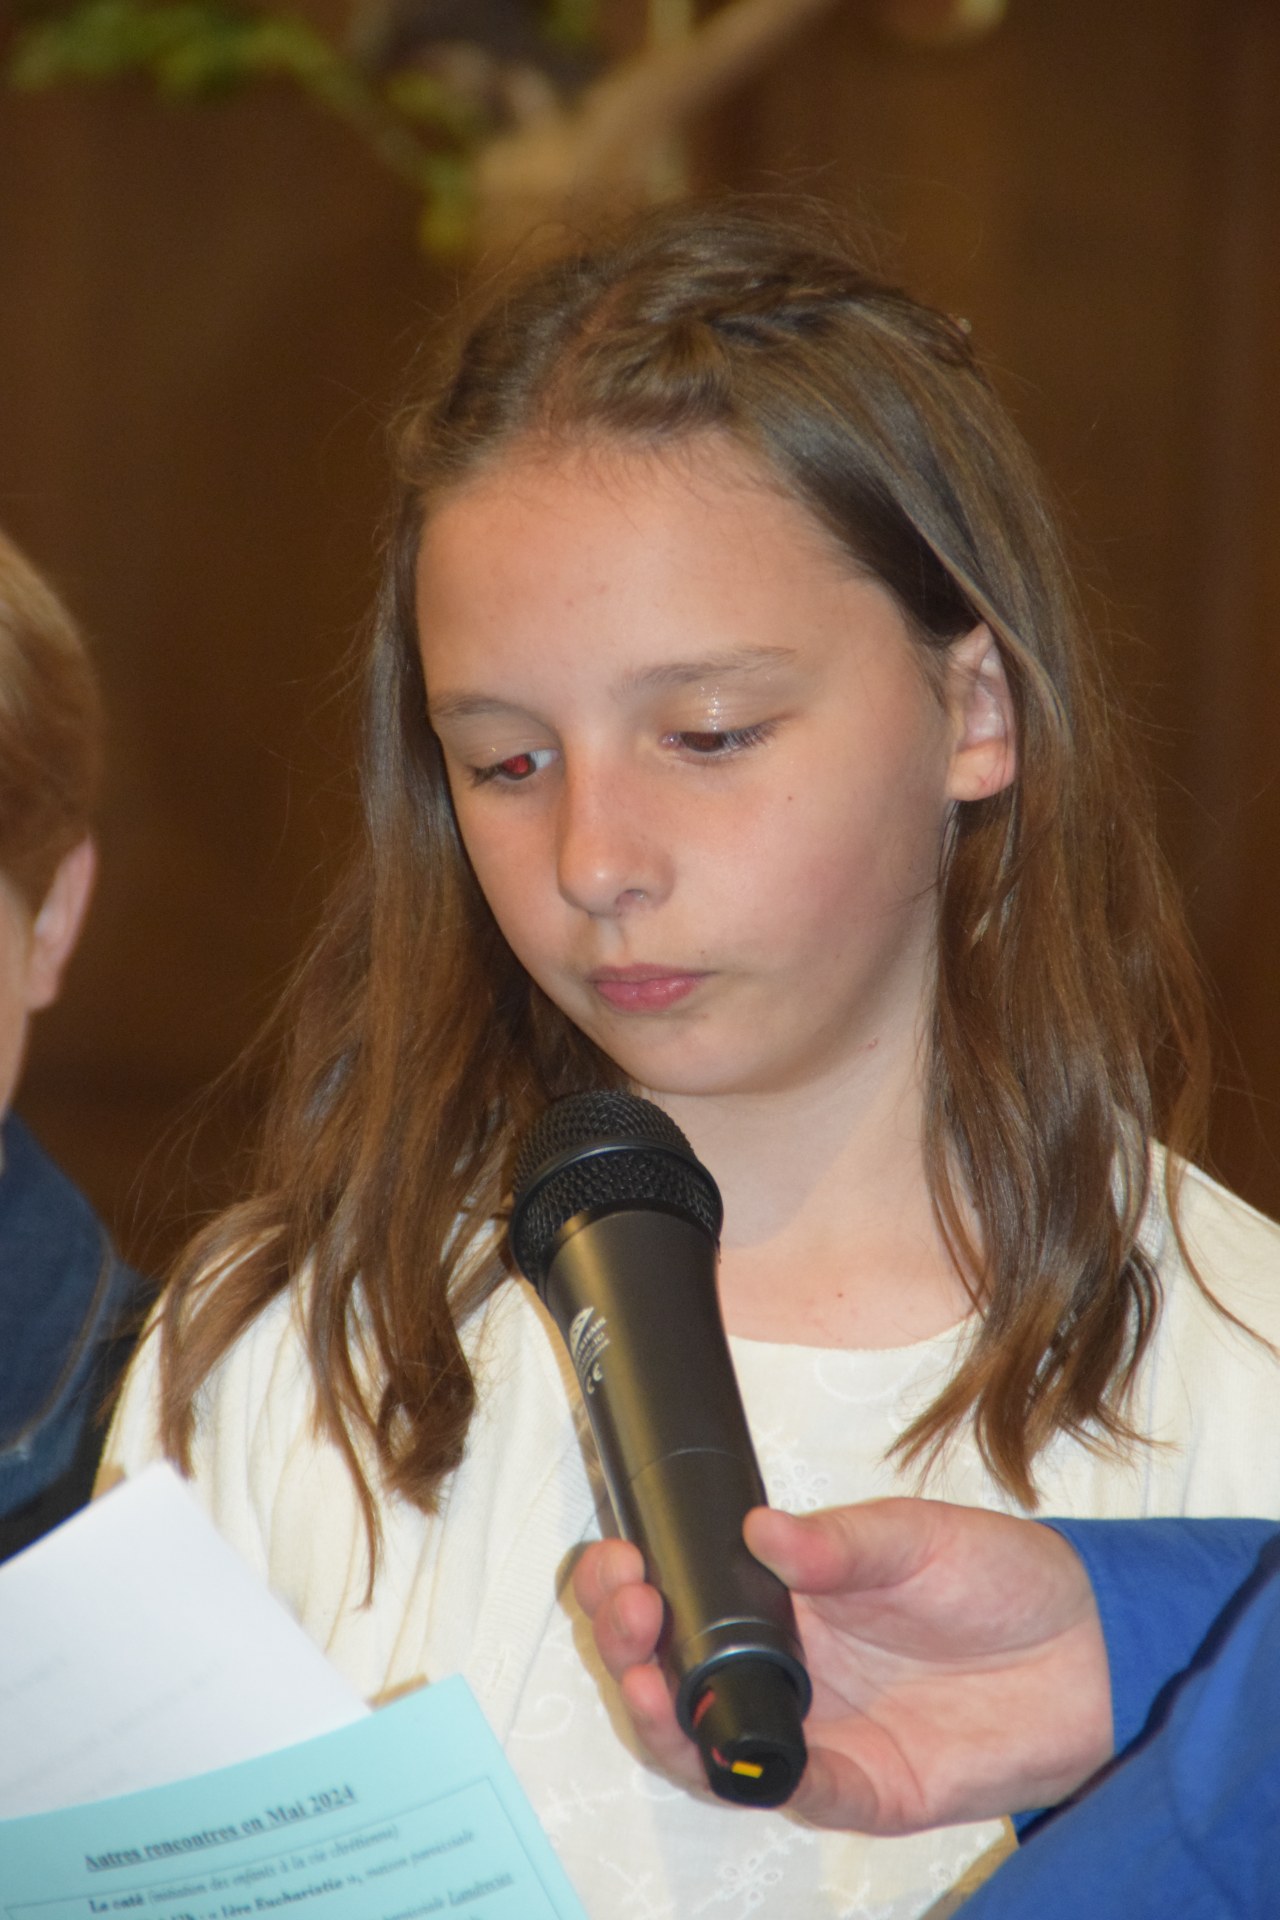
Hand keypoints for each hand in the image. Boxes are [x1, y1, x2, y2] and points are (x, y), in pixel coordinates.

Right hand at [572, 1497, 1111, 1833]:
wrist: (1088, 1649)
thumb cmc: (997, 1578)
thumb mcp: (915, 1536)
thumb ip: (840, 1543)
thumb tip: (759, 1531)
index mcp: (784, 1599)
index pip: (683, 1595)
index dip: (635, 1581)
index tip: (620, 1557)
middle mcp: (785, 1669)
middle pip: (672, 1672)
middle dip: (625, 1643)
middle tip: (625, 1609)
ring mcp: (817, 1732)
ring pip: (706, 1745)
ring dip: (661, 1718)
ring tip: (643, 1678)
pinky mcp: (861, 1785)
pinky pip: (793, 1790)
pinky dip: (755, 1773)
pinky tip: (728, 1744)